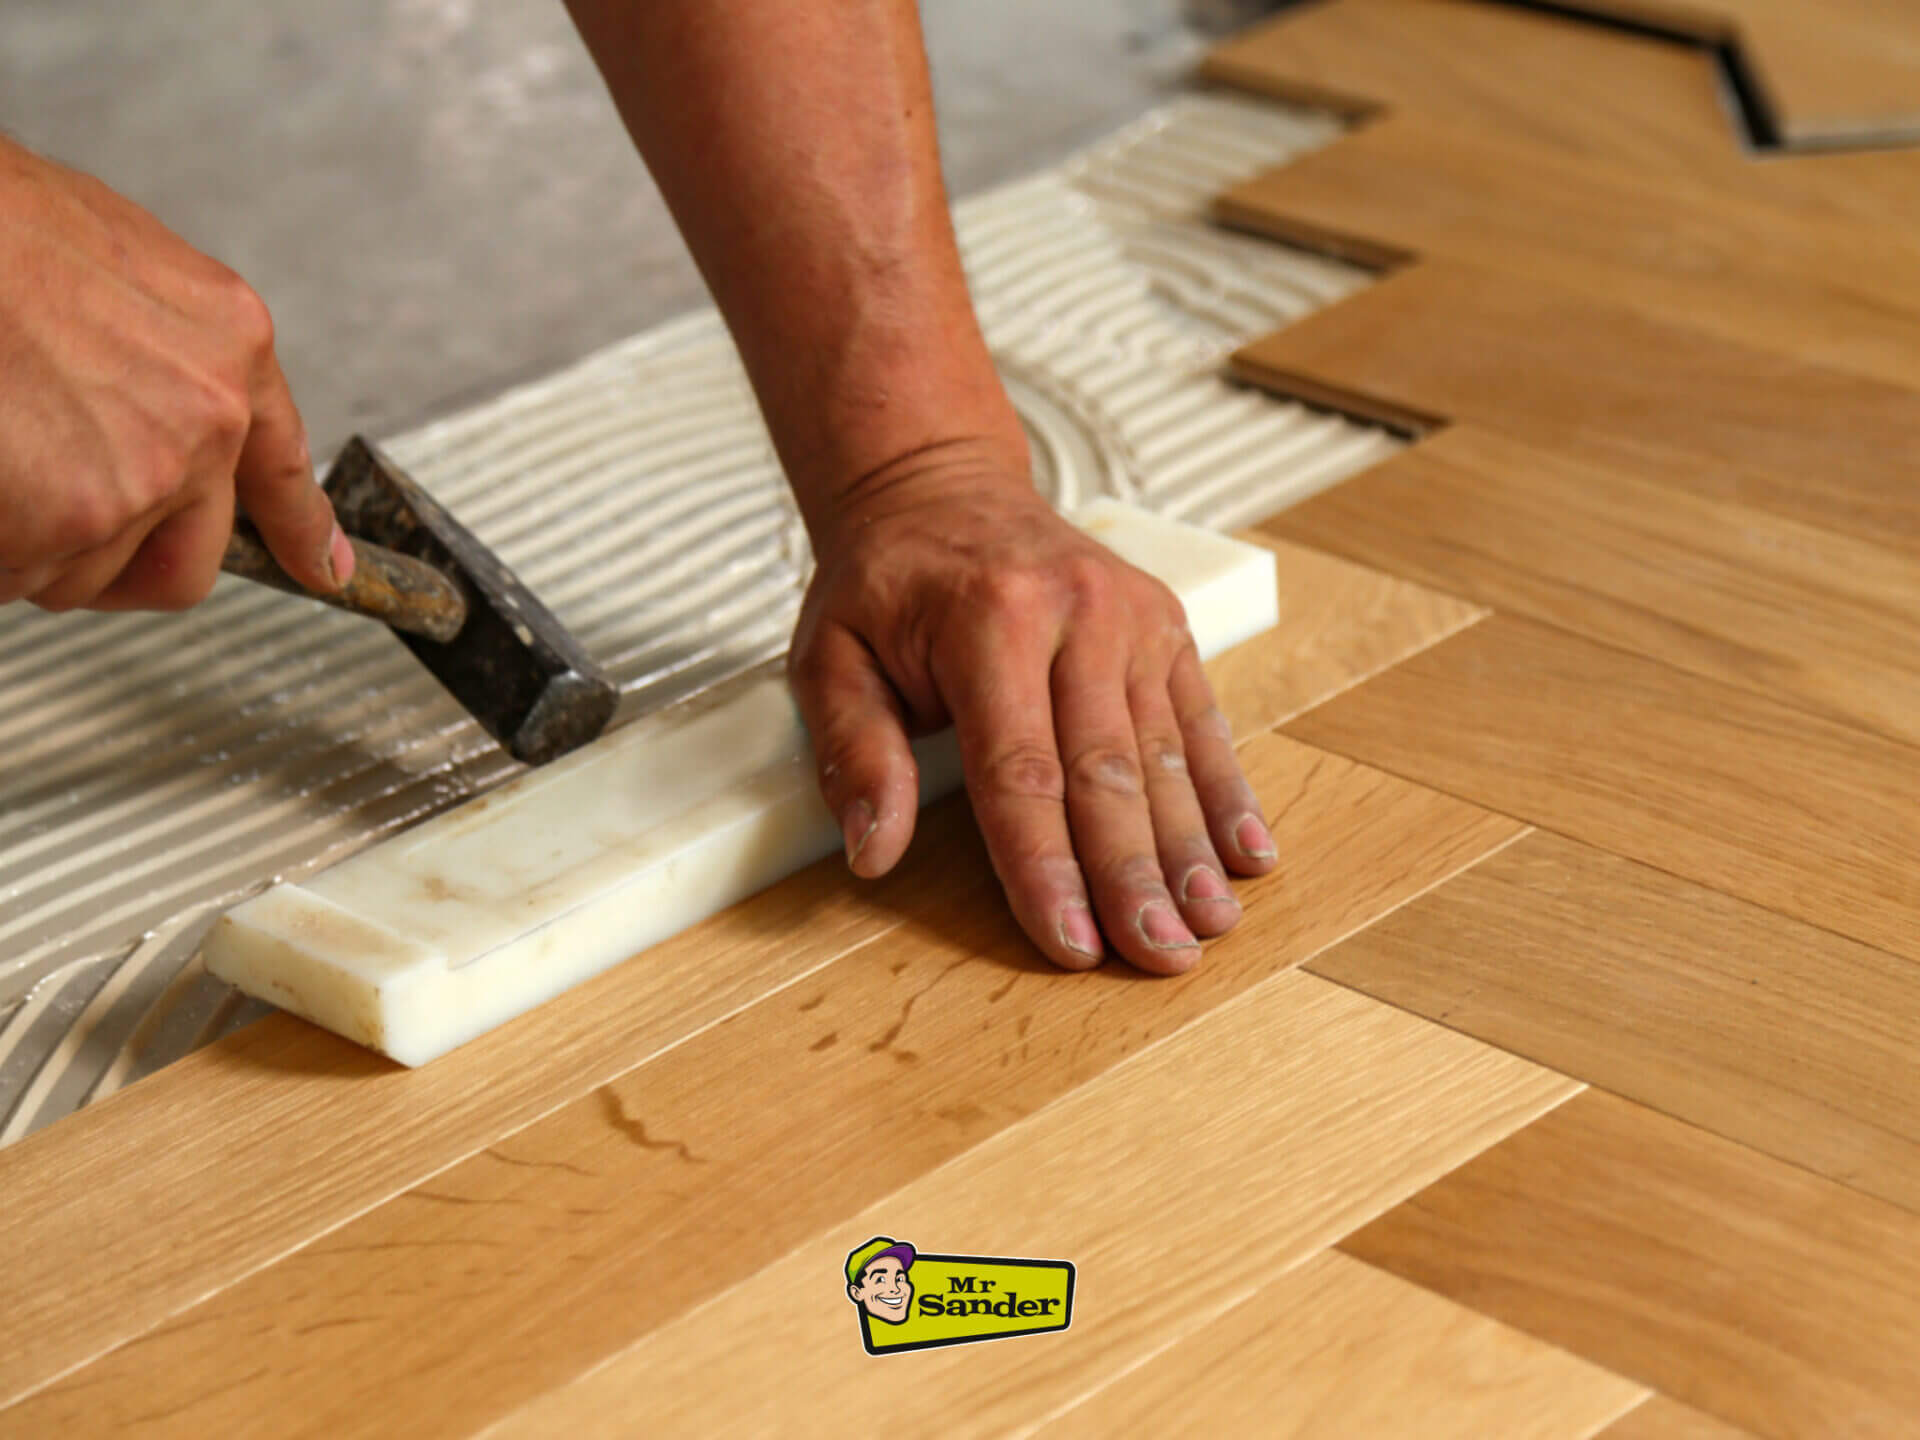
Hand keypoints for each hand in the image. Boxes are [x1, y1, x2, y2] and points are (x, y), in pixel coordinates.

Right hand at [0, 139, 348, 611]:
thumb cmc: (1, 230)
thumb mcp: (117, 261)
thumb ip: (158, 350)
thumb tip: (149, 397)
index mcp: (229, 345)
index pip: (282, 471)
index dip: (301, 533)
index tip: (324, 569)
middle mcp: (206, 420)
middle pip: (184, 560)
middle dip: (121, 560)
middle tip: (56, 522)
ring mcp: (145, 476)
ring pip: (88, 571)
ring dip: (36, 544)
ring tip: (1, 454)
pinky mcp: (73, 517)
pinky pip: (26, 574)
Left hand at [788, 443, 1277, 973]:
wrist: (941, 487)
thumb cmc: (883, 585)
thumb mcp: (829, 656)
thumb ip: (854, 754)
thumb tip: (874, 854)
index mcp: (990, 621)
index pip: (1019, 773)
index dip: (1045, 868)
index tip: (1070, 945)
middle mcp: (1075, 614)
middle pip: (1106, 773)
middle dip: (1133, 876)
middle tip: (1160, 956)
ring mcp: (1131, 617)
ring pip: (1163, 755)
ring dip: (1189, 849)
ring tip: (1210, 925)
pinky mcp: (1166, 625)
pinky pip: (1201, 720)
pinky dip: (1226, 792)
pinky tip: (1248, 855)